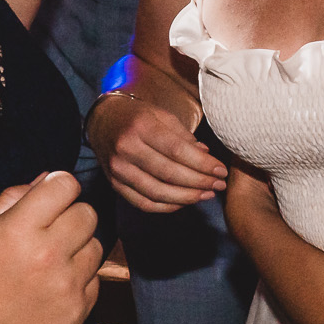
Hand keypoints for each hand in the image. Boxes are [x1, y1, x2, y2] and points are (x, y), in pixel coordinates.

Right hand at [0, 172, 103, 323]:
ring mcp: (66, 286)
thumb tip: (49, 177)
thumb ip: (14, 198)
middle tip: (48, 232)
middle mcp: (48, 256)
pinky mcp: (78, 312)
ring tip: (49, 263)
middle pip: (88, 213)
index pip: (65, 185)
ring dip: (78, 248)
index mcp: (20, 230)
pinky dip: (79, 280)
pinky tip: (50, 288)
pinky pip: (95, 279)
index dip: (57, 187)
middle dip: (70, 216)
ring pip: (96, 246)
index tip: (49, 199)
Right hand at [90, 91, 225, 212]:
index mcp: (141, 126)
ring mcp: (118, 169)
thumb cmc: (138, 116)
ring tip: (206, 195)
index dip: (202, 164)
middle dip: (199, 182)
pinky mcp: (115, 184)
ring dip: (186, 198)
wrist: (103, 122)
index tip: (221, 171)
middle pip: (168, 174)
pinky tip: (184, 201)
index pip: (177, 150)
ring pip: (157, 192)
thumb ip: (184, 137)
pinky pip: (144, 203)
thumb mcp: (162, 116)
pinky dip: (167, 207)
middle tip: (219, 185)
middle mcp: (126, 148)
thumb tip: (207, 157)